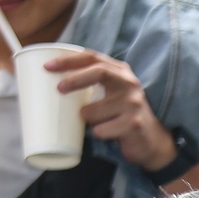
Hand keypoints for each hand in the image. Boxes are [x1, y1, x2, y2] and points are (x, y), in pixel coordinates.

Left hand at [47, 49, 181, 172]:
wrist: (151, 140)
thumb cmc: (121, 114)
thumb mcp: (111, 92)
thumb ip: (91, 81)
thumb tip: (50, 81)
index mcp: (120, 72)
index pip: (93, 57)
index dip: (68, 60)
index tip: (47, 67)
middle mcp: (130, 84)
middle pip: (99, 72)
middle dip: (75, 79)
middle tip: (59, 89)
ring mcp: (133, 104)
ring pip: (92, 110)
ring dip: (86, 118)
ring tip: (97, 122)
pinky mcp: (133, 124)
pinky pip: (101, 130)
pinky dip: (98, 133)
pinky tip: (109, 133)